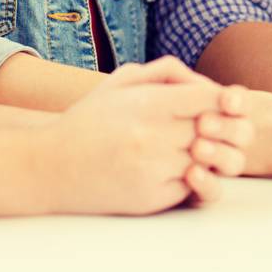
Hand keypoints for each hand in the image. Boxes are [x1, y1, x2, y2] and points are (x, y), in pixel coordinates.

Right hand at [40, 56, 251, 214]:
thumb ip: (166, 72)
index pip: (209, 97)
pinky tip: (175, 168)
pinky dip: (191, 178)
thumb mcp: (121, 81)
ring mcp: (153, 171)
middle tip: (212, 127)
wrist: (51, 166)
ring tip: (193, 147)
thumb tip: (208, 83)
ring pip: (206, 160)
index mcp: (147, 104)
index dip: (221, 99)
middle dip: (219, 126)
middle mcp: (152, 137)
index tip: (217, 103)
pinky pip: (192, 187)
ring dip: (206, 154)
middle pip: (213, 129)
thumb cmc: (89, 120)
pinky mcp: (151, 199)